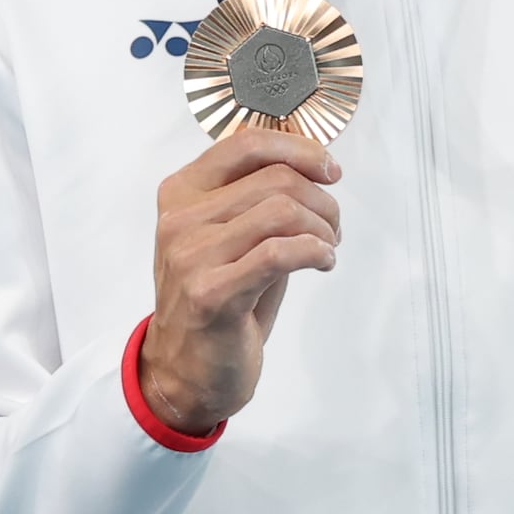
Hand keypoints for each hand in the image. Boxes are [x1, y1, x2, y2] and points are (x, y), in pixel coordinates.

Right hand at [140, 127, 339, 437]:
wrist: (188, 369)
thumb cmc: (217, 300)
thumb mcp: (229, 235)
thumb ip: (254, 194)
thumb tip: (304, 155)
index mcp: (180, 194)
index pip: (245, 144)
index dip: (300, 149)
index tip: (329, 170)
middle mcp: (180, 221)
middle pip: (275, 178)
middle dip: (322, 199)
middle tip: (334, 226)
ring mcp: (190, 258)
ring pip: (282, 212)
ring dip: (322, 228)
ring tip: (327, 247)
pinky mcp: (211, 293)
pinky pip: (280, 253)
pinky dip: (316, 252)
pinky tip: (322, 263)